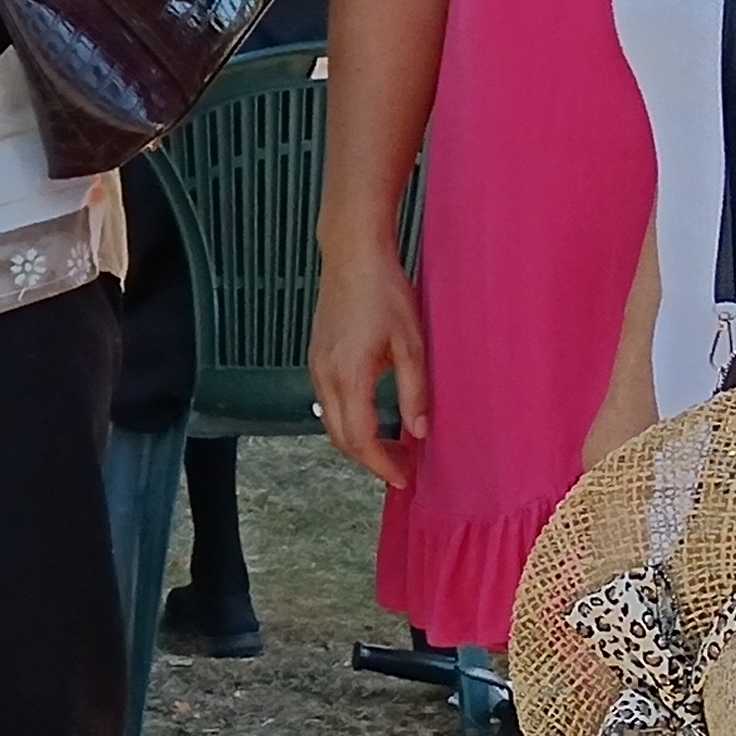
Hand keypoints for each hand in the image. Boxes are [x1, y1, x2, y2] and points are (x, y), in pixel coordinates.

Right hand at [307, 233, 430, 496]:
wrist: (352, 256)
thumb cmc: (384, 292)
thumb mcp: (411, 343)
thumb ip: (414, 391)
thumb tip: (418, 432)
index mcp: (350, 376)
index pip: (361, 439)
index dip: (382, 465)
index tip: (404, 479)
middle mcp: (325, 376)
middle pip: (341, 439)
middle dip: (370, 460)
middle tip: (402, 469)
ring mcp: (317, 367)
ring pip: (331, 423)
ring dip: (358, 442)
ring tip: (390, 447)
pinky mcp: (317, 358)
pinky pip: (327, 403)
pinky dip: (347, 421)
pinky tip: (371, 417)